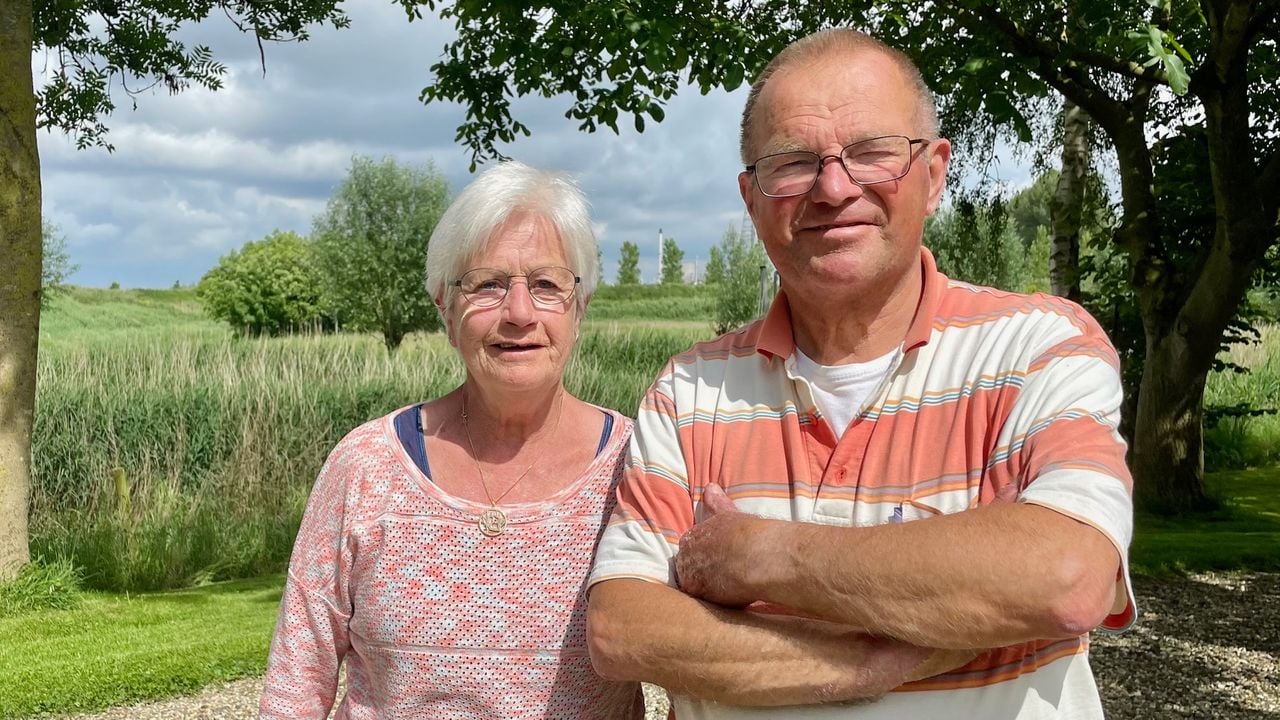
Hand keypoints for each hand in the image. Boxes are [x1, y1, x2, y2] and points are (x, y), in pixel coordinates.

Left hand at [675, 484, 767, 606]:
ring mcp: (691, 578)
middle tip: (724, 575)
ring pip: (695, 586)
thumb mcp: (730, 515)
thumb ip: (717, 503)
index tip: (718, 559)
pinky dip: (716, 600)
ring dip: (708, 588)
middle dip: (703, 572)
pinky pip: (703, 602)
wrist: (759, 557)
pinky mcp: (700, 596)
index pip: (690, 550)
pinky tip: (731, 598)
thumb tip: (710, 487)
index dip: (704, 556)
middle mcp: (685, 558)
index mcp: (690, 538)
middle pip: (688, 569)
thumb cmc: (748, 534)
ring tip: (728, 588)